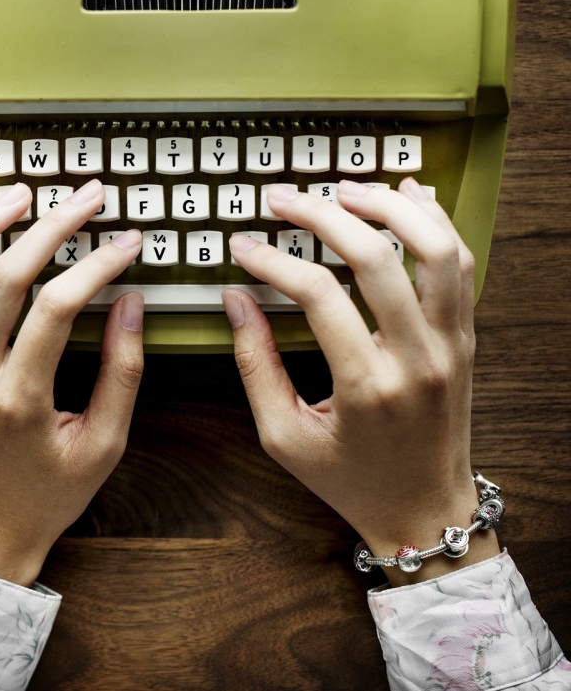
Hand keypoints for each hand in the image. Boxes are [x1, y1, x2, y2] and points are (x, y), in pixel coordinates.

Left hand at [0, 180, 144, 585]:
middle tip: (85, 196)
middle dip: (50, 226)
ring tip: (17, 195)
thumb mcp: (104, 444)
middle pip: (3, 279)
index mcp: (20, 400)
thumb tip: (133, 302)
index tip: (127, 240)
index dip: (97, 264)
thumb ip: (122, 371)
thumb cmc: (48, 494)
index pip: (58, 306)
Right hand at [223, 177, 497, 584]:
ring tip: (344, 189)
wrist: (425, 511)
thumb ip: (254, 365)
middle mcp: (417, 360)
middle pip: (377, 257)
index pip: (317, 295)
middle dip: (323, 215)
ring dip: (389, 207)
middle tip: (284, 199)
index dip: (272, 260)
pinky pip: (460, 265)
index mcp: (366, 387)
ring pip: (436, 249)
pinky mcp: (466, 339)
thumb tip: (235, 300)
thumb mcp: (283, 435)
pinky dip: (435, 223)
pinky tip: (404, 196)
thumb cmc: (351, 479)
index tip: (243, 246)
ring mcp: (451, 346)